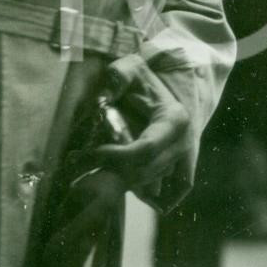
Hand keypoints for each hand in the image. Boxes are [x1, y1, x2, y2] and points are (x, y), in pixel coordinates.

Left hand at [91, 53, 193, 207]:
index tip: (90, 153)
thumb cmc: (146, 81)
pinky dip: (158, 199)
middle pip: (145, 172)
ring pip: (152, 184)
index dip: (116, 156)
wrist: (173, 88)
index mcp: (174, 121)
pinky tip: (133, 193)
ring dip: (123, 184)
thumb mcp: (131, 68)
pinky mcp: (184, 168)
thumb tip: (105, 98)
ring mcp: (185, 158)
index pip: (145, 150)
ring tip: (93, 178)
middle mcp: (183, 144)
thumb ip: (118, 76)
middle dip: (111, 173)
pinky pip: (175, 193)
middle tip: (81, 167)